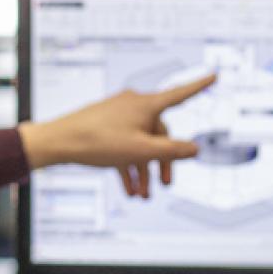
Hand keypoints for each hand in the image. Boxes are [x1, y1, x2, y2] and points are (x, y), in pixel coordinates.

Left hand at [18, 74, 215, 199]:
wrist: (58, 142)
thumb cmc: (97, 142)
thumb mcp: (141, 151)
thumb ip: (172, 150)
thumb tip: (196, 148)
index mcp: (146, 105)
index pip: (180, 94)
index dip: (199, 87)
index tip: (214, 77)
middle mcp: (133, 105)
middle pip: (159, 133)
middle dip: (162, 162)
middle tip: (165, 185)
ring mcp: (118, 115)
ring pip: (140, 143)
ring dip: (143, 170)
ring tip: (142, 195)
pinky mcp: (105, 126)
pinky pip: (124, 145)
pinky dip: (128, 166)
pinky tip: (128, 189)